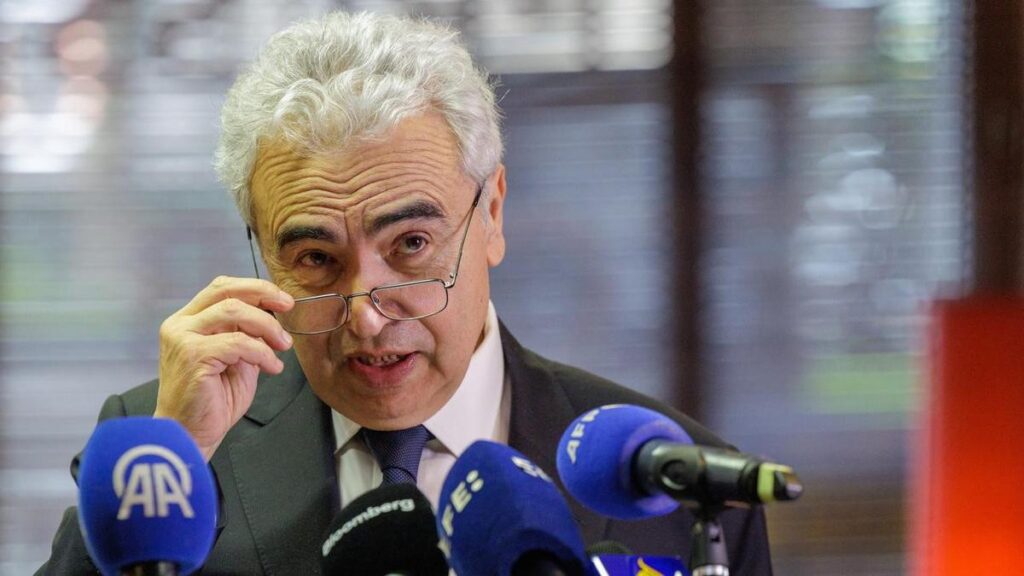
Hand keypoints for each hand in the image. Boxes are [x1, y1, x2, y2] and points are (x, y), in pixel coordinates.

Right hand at [154, 276, 294, 460]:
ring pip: (233, 312)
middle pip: (225, 291)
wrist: (189, 435)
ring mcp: (182, 339)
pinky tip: (272, 367)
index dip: (254, 288)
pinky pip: (238, 342)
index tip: (281, 300)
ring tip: (283, 346)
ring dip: (267, 326)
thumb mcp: (235, 359)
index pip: (220, 288)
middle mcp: (180, 325)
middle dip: (263, 294)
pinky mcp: (193, 356)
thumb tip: (273, 318)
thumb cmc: (211, 401)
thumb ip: (246, 335)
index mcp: (187, 322)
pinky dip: (262, 352)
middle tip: (288, 307)